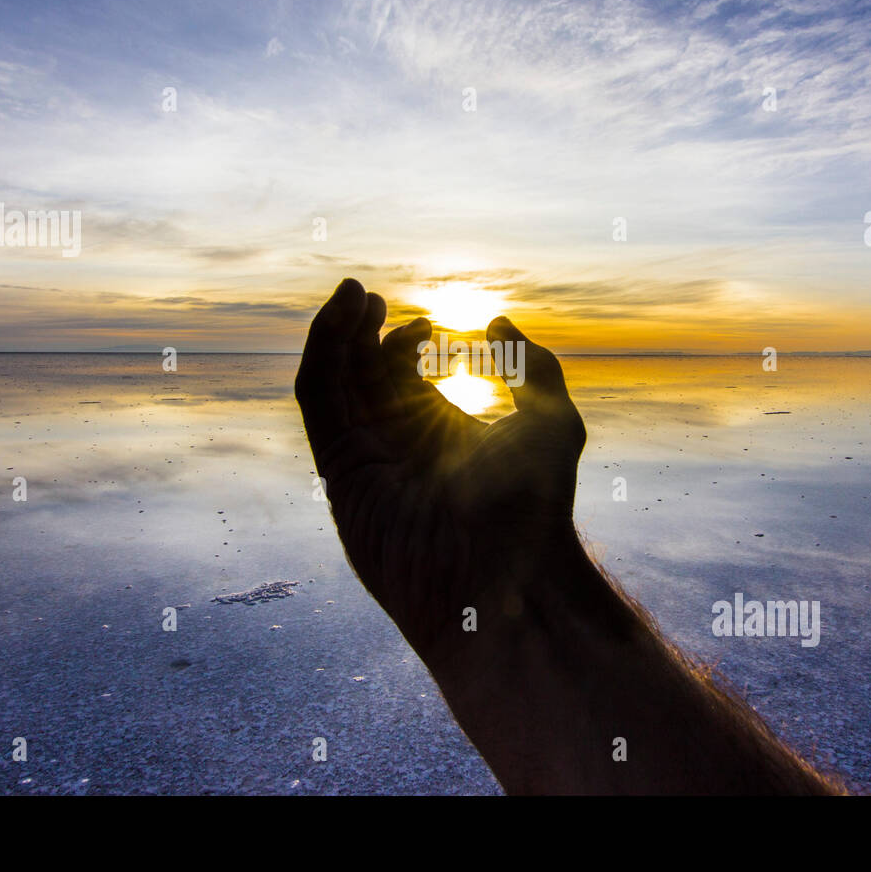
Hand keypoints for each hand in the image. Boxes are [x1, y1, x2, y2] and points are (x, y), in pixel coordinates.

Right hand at [294, 278, 585, 672]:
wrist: (504, 576)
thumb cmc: (536, 507)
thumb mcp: (550, 421)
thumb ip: (531, 368)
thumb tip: (498, 322)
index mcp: (441, 435)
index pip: (406, 377)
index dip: (408, 342)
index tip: (430, 324)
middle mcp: (399, 446)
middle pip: (364, 376)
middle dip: (363, 332)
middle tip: (370, 296)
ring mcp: (366, 459)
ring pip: (336, 384)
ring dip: (337, 337)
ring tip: (354, 295)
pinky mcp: (341, 472)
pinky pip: (319, 406)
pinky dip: (321, 360)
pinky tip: (338, 324)